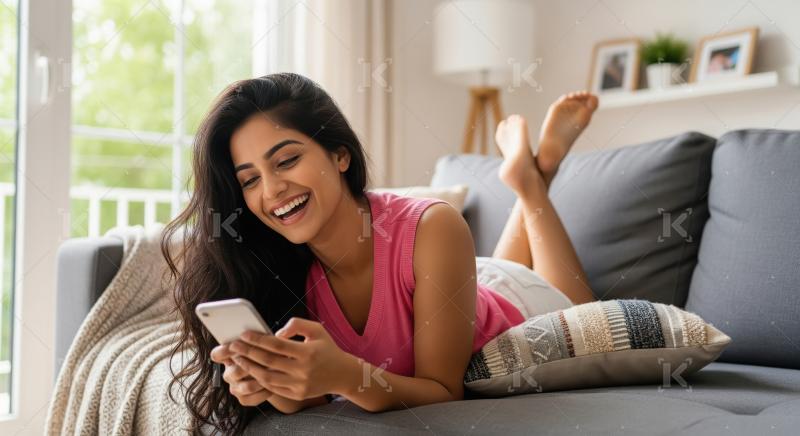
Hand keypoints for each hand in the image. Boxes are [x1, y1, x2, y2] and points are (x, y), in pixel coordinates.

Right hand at [210, 344, 273, 405]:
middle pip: (234, 372)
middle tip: (264, 361)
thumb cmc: (271, 355)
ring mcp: (235, 387)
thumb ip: (266, 338)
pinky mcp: (243, 399)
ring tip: (274, 375)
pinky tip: (273, 386)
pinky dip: (264, 392)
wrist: (279, 375)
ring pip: (246, 386)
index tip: (235, 345)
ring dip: (261, 380)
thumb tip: (277, 335)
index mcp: (230, 356)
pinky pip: (252, 398)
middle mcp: (229, 372)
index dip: (224, 351)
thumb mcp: (267, 344)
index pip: (217, 354)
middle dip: (251, 367)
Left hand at [228, 317, 352, 401]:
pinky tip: (252, 370)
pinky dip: (260, 379)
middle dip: (248, 353)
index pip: (276, 345)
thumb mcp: (316, 329)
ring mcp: (300, 385)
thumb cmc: (327, 348)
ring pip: (267, 377)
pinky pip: (273, 387)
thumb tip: (276, 333)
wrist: (342, 374)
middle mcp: (303, 370)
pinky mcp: (297, 394)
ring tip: (239, 359)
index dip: (257, 340)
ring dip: (250, 368)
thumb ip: (296, 324)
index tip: (244, 334)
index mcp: (308, 352)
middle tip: (233, 346)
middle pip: (268, 361)